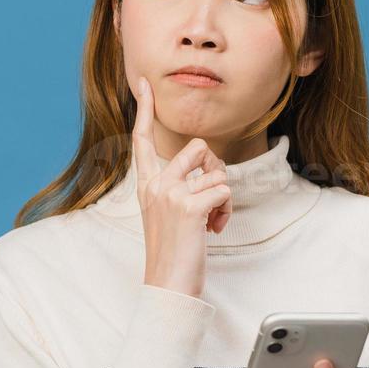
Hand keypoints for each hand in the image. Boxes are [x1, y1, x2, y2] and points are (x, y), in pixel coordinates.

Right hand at [131, 76, 231, 296]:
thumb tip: (210, 170)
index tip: (142, 82)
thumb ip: (180, 188)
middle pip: (197, 148)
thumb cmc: (173, 252)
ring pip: (216, 171)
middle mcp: (154, 184)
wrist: (167, 284)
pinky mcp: (188, 206)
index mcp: (146, 185)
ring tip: (210, 222)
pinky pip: (224, 192)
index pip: (142, 140)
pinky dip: (226, 213)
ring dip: (222, 197)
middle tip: (211, 198)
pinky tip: (213, 230)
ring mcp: (170, 193)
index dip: (143, 109)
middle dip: (214, 170)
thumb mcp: (168, 214)